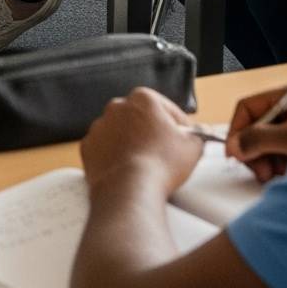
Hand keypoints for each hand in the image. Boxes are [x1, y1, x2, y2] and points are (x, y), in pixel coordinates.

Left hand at [80, 87, 206, 197]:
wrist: (129, 188)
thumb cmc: (161, 164)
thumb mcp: (193, 147)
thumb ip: (197, 135)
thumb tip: (198, 135)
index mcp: (143, 99)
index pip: (166, 108)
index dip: (179, 125)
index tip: (183, 137)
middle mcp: (117, 107)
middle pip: (141, 118)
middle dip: (152, 132)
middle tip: (165, 152)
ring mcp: (99, 126)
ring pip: (121, 132)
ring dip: (132, 143)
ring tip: (145, 163)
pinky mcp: (88, 146)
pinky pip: (105, 149)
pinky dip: (114, 156)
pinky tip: (127, 168)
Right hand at [224, 86, 286, 182]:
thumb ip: (260, 139)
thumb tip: (235, 146)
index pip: (248, 107)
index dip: (237, 130)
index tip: (234, 153)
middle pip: (254, 127)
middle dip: (254, 151)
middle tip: (261, 171)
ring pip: (265, 144)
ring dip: (267, 162)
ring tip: (279, 174)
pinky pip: (279, 154)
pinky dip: (279, 166)